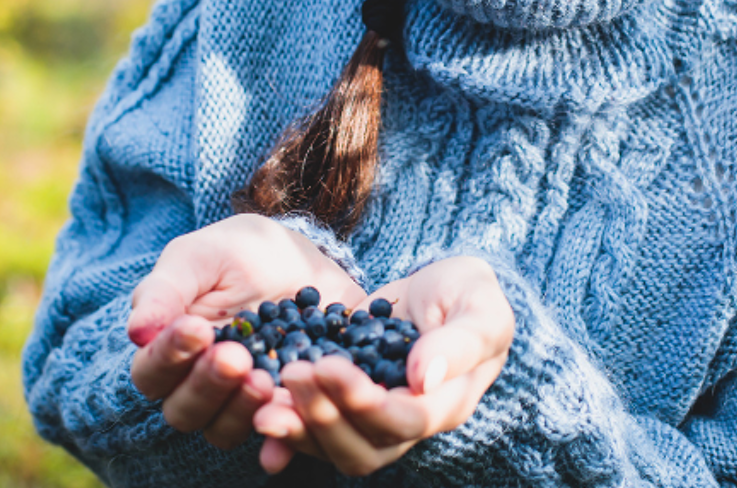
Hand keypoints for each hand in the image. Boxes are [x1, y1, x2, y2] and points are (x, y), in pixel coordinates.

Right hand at [126, 214, 368, 455]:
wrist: (302, 259)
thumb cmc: (238, 253)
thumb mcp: (199, 258)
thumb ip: (164, 292)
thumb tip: (136, 333)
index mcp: (167, 351)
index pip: (151, 372)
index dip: (169, 356)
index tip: (198, 328)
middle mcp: (197, 385)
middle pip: (183, 411)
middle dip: (207, 386)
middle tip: (234, 356)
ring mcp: (240, 403)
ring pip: (223, 431)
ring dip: (240, 410)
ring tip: (263, 379)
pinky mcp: (286, 408)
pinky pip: (279, 435)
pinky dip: (283, 434)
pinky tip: (291, 414)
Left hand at [254, 255, 514, 476]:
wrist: (439, 287)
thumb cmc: (468, 295)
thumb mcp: (479, 307)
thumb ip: (461, 342)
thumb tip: (426, 377)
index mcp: (446, 405)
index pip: (404, 421)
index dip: (364, 402)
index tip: (329, 366)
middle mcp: (405, 422)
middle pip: (362, 448)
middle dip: (323, 417)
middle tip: (292, 373)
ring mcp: (370, 416)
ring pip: (331, 446)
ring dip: (298, 425)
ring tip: (265, 396)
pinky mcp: (340, 401)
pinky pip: (310, 425)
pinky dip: (285, 418)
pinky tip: (256, 397)